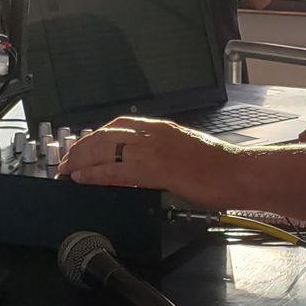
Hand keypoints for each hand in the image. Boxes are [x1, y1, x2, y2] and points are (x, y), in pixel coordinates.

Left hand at [58, 117, 237, 204]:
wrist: (240, 173)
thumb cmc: (221, 168)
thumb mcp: (185, 153)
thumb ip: (163, 155)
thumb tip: (144, 168)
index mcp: (161, 128)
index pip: (117, 126)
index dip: (93, 137)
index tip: (80, 148)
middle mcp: (154, 133)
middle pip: (104, 135)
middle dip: (80, 148)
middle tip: (64, 162)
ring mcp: (155, 150)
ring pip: (106, 149)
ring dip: (80, 160)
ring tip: (66, 170)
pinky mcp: (157, 169)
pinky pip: (117, 170)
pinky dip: (95, 173)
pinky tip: (82, 178)